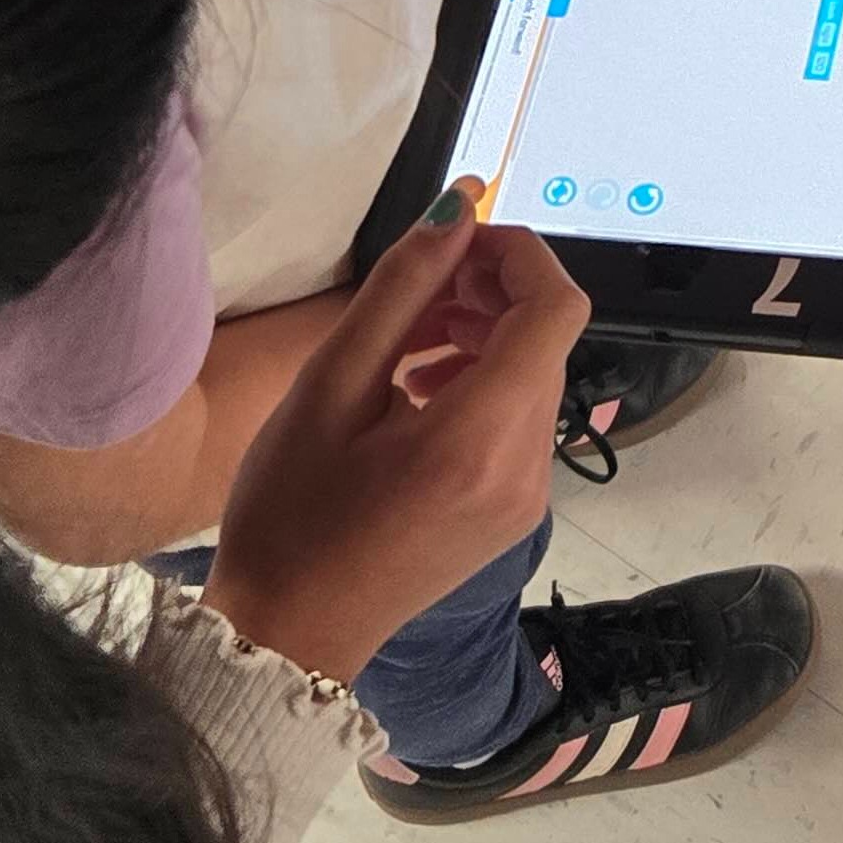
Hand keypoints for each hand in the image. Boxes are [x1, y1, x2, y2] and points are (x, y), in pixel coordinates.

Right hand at [201, 194, 587, 681]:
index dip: (517, 254)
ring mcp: (526, 497)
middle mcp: (525, 469)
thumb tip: (461, 206)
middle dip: (491, 291)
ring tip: (406, 339)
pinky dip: (483, 382)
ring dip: (484, 334)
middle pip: (545, 338)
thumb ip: (402, 288)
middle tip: (416, 289)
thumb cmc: (290, 516)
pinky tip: (417, 386)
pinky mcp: (513, 512)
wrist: (287, 636)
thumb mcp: (329, 385)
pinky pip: (519, 419)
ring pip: (533, 374)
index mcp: (481, 439)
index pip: (555, 308)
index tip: (456, 241)